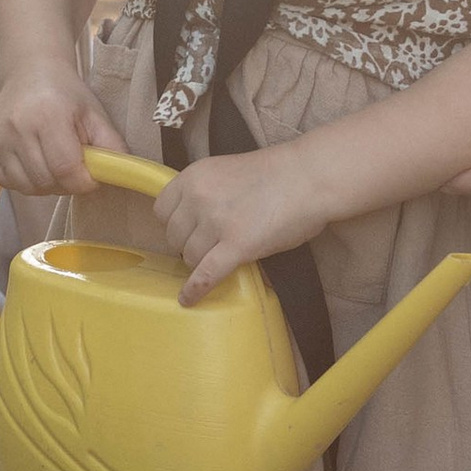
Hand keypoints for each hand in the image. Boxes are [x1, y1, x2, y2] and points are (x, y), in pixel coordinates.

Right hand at [0, 65, 126, 200]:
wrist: (30, 71)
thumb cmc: (65, 94)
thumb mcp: (96, 115)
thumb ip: (111, 147)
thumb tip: (118, 176)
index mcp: (47, 115)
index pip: (66, 169)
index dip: (83, 181)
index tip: (90, 175)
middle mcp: (16, 126)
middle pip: (45, 181)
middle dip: (65, 183)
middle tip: (73, 166)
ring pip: (25, 187)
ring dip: (44, 184)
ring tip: (53, 162)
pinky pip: (6, 181)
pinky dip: (24, 180)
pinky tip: (33, 161)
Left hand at [153, 148, 327, 304]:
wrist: (309, 177)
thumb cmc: (276, 174)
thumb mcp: (226, 171)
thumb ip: (205, 191)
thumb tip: (192, 220)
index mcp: (194, 176)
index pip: (161, 210)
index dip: (175, 223)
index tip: (187, 229)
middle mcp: (198, 198)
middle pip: (173, 237)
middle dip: (188, 243)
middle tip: (210, 243)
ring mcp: (216, 223)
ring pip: (189, 257)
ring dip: (201, 261)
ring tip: (221, 257)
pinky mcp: (236, 246)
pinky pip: (205, 275)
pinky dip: (195, 290)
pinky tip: (188, 300)